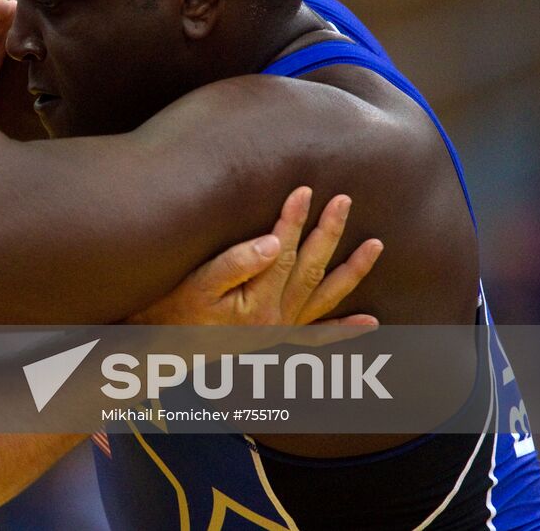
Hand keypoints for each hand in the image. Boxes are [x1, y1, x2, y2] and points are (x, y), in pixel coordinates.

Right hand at [130, 187, 381, 343]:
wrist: (163, 349)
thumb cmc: (173, 310)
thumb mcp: (198, 283)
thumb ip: (236, 262)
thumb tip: (275, 242)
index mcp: (258, 302)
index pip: (285, 251)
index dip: (295, 219)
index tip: (304, 190)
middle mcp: (277, 318)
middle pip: (311, 268)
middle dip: (328, 232)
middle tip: (343, 200)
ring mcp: (280, 329)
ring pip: (324, 296)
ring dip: (352, 271)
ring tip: (376, 245)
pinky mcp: (276, 337)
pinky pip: (317, 336)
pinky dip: (343, 331)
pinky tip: (368, 323)